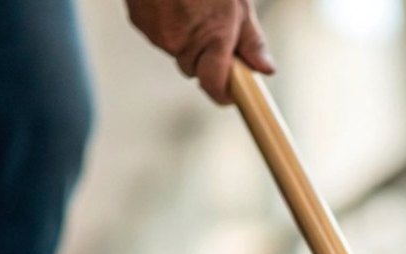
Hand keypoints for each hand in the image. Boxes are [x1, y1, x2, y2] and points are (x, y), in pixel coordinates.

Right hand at [126, 0, 275, 104]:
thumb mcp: (238, 3)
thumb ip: (251, 40)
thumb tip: (265, 68)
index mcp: (213, 36)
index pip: (214, 86)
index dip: (223, 92)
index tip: (230, 93)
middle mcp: (183, 41)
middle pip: (194, 68)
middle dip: (205, 56)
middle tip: (212, 26)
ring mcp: (158, 35)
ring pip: (176, 51)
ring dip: (185, 37)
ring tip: (192, 5)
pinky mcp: (140, 24)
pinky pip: (158, 36)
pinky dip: (166, 24)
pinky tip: (173, 2)